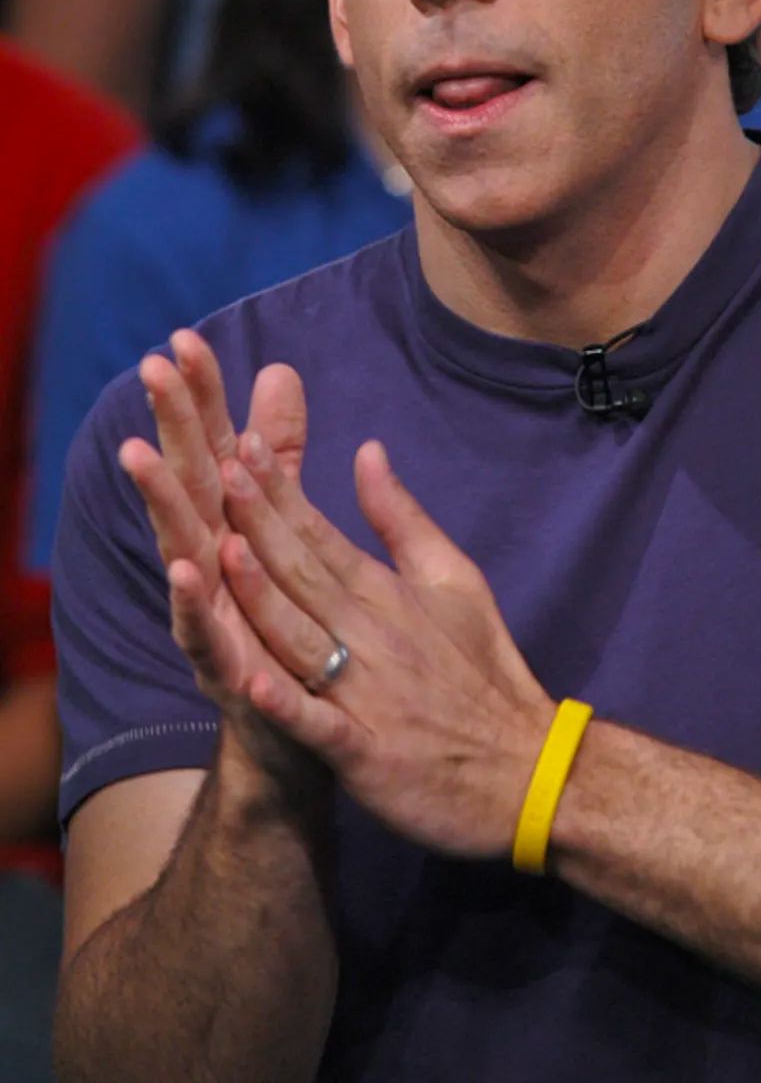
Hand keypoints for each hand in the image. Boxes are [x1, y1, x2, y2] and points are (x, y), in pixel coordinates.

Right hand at [119, 331, 326, 787]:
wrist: (299, 744)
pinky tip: (185, 572)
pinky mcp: (230, 675)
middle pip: (191, 487)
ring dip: (162, 506)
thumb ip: (279, 454)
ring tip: (140, 456)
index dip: (200, 397)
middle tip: (149, 369)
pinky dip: (196, 606)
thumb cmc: (291, 628)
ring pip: (183, 554)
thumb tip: (278, 370)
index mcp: (231, 532)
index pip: (214, 450)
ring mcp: (215, 622)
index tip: (184, 337)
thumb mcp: (290, 529)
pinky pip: (209, 638)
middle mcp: (211, 570)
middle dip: (169, 426)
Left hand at [217, 430, 555, 857]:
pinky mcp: (366, 753)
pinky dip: (289, 707)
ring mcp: (367, 695)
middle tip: (219, 471)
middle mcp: (372, 635)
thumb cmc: (483, 669)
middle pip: (304, 574)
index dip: (280, 492)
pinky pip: (321, 726)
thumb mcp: (454, 578)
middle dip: (259, 523)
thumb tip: (367, 450)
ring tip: (224, 553)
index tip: (244, 445)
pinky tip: (252, 685)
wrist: (527, 769)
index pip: (322, 534)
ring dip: (264, 598)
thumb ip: (401, 518)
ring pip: (301, 639)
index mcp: (387, 593)